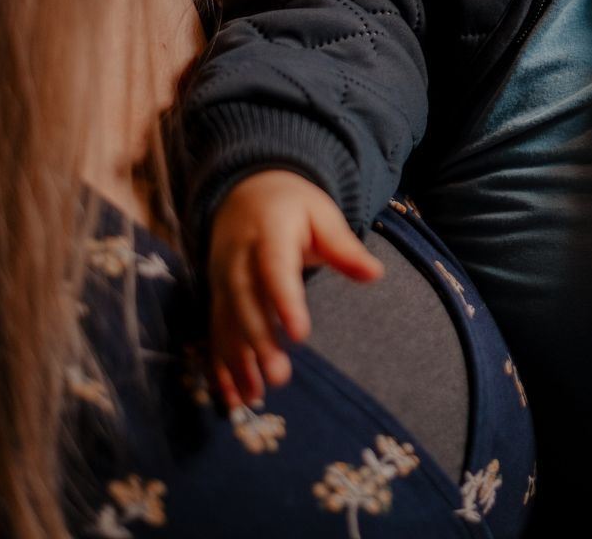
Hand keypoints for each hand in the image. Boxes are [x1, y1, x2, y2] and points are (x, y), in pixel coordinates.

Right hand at [207, 169, 384, 402]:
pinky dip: (221, 366)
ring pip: (227, 323)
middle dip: (259, 341)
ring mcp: (222, 280)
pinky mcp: (217, 298)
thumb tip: (375, 273)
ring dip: (238, 361)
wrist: (244, 192)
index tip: (299, 334)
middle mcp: (238, 260)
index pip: (274, 269)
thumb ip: (344, 247)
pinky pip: (216, 333)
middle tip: (279, 376)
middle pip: (245, 302)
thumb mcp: (322, 215)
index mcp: (267, 234)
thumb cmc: (294, 207)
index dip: (284, 301)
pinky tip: (234, 399)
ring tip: (256, 396)